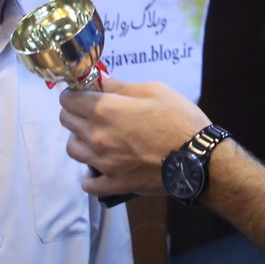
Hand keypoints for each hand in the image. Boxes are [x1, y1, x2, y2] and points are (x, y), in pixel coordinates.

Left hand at [61, 77, 210, 197]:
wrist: (197, 158)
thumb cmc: (179, 119)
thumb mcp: (154, 91)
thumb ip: (120, 86)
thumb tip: (98, 80)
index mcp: (105, 111)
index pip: (68, 99)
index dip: (73, 93)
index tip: (84, 92)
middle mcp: (97, 137)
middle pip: (66, 121)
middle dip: (74, 111)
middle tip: (91, 110)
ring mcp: (103, 163)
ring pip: (72, 149)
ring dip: (79, 139)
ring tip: (96, 136)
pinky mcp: (114, 183)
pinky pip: (88, 184)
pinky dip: (90, 176)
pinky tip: (99, 168)